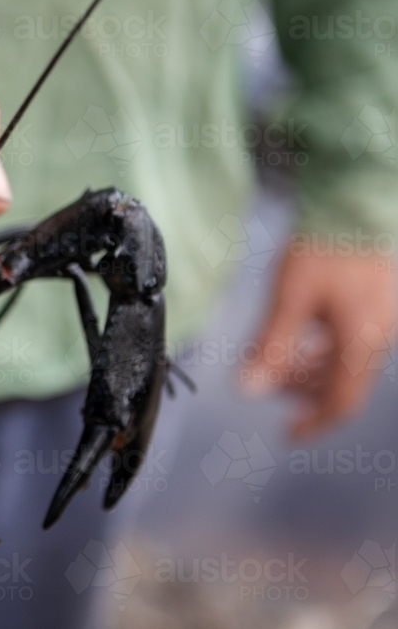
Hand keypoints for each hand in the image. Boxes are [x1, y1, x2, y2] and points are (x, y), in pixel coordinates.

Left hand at [244, 251, 395, 438]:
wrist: (361, 199)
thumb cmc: (327, 247)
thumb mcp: (290, 298)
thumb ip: (272, 346)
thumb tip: (249, 390)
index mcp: (362, 343)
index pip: (341, 402)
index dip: (314, 423)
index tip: (288, 433)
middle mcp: (380, 336)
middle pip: (342, 381)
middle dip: (302, 387)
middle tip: (266, 376)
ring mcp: (384, 317)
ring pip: (347, 358)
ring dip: (311, 364)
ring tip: (276, 349)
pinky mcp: (381, 298)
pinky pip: (354, 336)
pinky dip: (324, 343)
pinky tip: (303, 327)